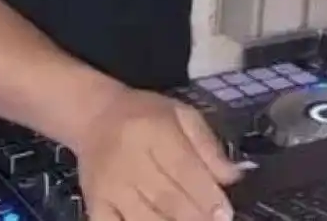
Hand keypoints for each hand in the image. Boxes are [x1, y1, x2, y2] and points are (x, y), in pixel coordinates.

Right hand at [75, 88, 241, 220]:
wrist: (96, 116)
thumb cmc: (146, 115)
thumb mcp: (183, 115)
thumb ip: (208, 145)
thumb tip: (233, 176)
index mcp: (154, 131)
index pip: (184, 168)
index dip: (206, 194)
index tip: (226, 214)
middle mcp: (128, 160)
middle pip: (166, 197)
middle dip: (195, 216)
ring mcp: (108, 186)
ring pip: (143, 218)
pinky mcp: (94, 203)